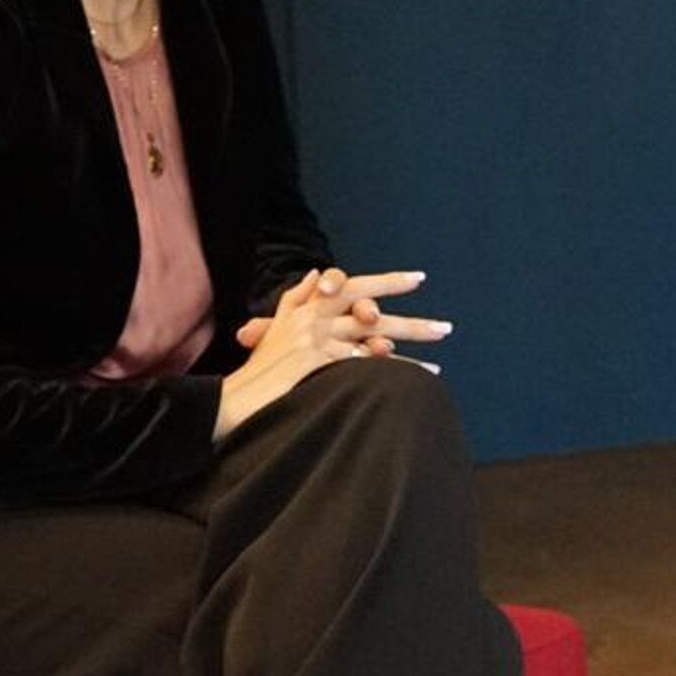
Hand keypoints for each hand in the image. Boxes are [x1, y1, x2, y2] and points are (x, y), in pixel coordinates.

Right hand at [217, 267, 451, 438]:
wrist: (229, 401)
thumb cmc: (256, 370)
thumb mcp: (275, 328)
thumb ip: (295, 298)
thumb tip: (314, 273)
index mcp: (306, 306)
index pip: (352, 284)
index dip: (387, 282)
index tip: (418, 279)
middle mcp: (311, 317)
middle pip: (371, 312)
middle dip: (411, 322)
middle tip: (446, 329)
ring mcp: (312, 338)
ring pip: (371, 341)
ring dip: (407, 355)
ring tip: (436, 365)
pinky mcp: (313, 361)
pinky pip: (356, 365)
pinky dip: (382, 373)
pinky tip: (406, 382)